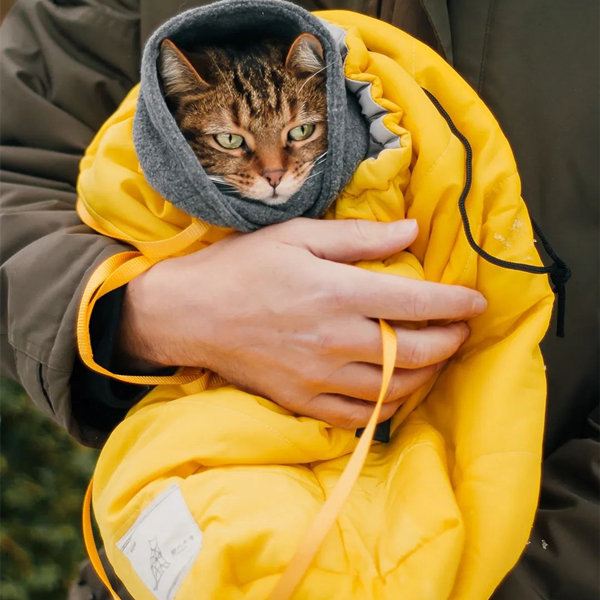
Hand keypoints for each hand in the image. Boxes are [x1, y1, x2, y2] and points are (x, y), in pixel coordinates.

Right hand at [116, 218, 485, 427]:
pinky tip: (395, 392)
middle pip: (417, 351)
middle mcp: (335, 340)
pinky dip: (387, 406)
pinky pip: (359, 416)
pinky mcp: (302, 400)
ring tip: (436, 358)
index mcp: (338, 293)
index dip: (456, 303)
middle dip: (451, 340)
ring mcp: (319, 377)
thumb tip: (412, 231)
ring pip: (395, 388)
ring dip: (428, 375)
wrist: (188, 314)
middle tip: (462, 329)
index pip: (418, 303)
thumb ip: (358, 238)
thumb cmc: (242, 267)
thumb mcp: (297, 236)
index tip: (476, 301)